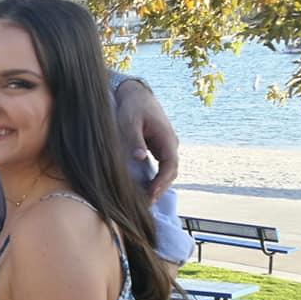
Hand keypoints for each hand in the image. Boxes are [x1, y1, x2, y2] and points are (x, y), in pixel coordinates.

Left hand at [115, 79, 177, 200]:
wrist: (135, 93)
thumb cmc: (132, 106)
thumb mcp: (129, 121)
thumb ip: (135, 139)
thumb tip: (140, 157)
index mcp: (167, 138)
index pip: (170, 166)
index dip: (162, 183)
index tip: (151, 195)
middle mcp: (170, 144)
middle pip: (170, 172)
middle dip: (159, 189)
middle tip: (145, 205)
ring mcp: (164, 146)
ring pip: (165, 171)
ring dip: (156, 186)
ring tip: (142, 202)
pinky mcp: (157, 148)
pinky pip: (159, 167)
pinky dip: (152, 179)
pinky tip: (141, 189)